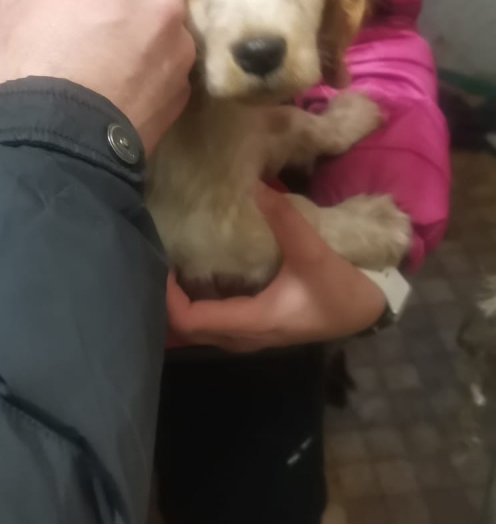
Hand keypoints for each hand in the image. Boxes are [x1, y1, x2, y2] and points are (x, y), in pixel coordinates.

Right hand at [0, 0, 194, 152]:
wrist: (54, 148)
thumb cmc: (23, 66)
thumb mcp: (14, 2)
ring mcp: (179, 38)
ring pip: (169, 0)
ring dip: (146, 3)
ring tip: (114, 36)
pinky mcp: (186, 80)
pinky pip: (173, 45)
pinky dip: (154, 46)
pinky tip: (126, 71)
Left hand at [167, 185, 386, 351]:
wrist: (368, 312)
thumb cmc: (341, 290)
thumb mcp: (315, 253)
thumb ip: (286, 221)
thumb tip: (257, 187)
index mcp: (252, 321)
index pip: (190, 321)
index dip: (166, 297)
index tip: (157, 263)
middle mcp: (243, 336)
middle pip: (187, 329)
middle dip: (165, 300)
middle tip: (155, 258)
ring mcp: (248, 336)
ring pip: (199, 328)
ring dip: (180, 302)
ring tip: (169, 264)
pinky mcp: (255, 328)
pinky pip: (213, 322)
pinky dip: (196, 303)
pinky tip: (194, 274)